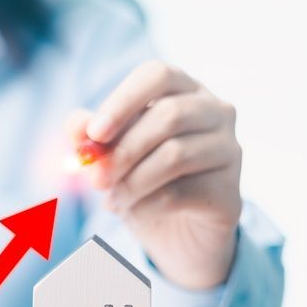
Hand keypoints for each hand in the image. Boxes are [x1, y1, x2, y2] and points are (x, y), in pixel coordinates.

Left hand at [68, 60, 242, 288]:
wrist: (175, 231)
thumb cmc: (142, 178)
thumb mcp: (110, 154)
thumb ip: (90, 136)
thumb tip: (76, 127)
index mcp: (184, 90)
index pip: (158, 75)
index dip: (124, 100)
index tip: (95, 132)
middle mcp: (215, 111)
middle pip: (168, 116)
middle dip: (122, 150)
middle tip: (94, 178)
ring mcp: (229, 150)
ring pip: (175, 155)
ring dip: (131, 182)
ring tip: (111, 201)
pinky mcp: (230, 191)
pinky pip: (180, 193)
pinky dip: (145, 205)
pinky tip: (132, 212)